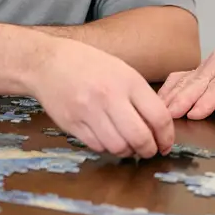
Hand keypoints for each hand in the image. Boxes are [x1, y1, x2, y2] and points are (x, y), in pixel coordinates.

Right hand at [30, 39, 174, 158]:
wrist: (48, 62)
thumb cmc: (89, 64)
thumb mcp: (121, 70)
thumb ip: (139, 95)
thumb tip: (158, 125)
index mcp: (128, 80)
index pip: (158, 116)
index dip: (167, 136)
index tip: (166, 144)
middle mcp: (110, 96)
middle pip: (140, 137)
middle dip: (149, 150)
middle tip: (150, 150)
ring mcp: (89, 112)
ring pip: (118, 147)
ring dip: (128, 151)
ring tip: (128, 146)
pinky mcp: (72, 125)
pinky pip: (97, 147)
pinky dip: (107, 148)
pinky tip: (108, 139)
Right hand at [158, 48, 214, 119]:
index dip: (206, 101)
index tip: (194, 114)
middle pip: (197, 82)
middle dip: (182, 99)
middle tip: (168, 115)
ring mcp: (208, 62)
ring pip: (186, 79)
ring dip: (172, 95)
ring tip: (160, 110)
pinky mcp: (201, 67)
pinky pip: (182, 76)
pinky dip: (170, 88)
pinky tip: (161, 100)